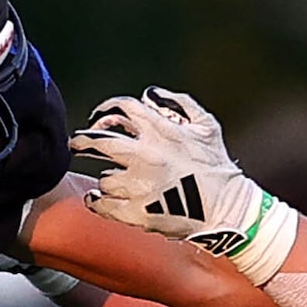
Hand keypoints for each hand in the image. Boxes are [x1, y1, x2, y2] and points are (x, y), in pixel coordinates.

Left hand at [71, 87, 267, 253]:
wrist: (228, 210)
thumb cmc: (219, 169)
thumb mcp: (207, 126)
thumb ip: (179, 103)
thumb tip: (151, 94)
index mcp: (160, 131)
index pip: (121, 109)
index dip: (104, 112)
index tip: (96, 119)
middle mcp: (145, 155)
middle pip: (98, 141)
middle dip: (83, 141)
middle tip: (77, 144)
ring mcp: (139, 185)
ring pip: (105, 177)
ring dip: (107, 179)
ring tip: (113, 184)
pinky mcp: (137, 212)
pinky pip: (103, 204)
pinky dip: (97, 201)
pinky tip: (98, 199)